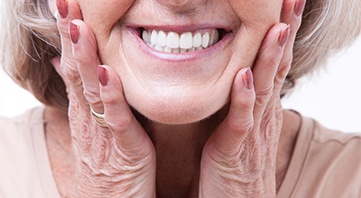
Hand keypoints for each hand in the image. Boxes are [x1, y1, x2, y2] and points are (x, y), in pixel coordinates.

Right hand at [53, 0, 155, 196]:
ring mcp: (102, 132)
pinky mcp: (123, 148)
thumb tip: (68, 67)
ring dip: (84, 58)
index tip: (65, 5)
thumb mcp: (93, 125)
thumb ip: (86, 96)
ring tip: (79, 26)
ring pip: (90, 90)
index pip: (73, 65)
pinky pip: (115, 120)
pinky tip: (107, 74)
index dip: (69, 35)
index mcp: (84, 109)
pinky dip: (111, 96)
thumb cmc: (106, 162)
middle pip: (75, 71)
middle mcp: (88, 117)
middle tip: (63, 2)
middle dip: (70, 36)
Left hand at [199, 0, 304, 196]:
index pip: (276, 61)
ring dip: (271, 57)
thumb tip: (242, 73)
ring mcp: (251, 130)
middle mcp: (262, 113)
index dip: (282, 31)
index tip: (286, 2)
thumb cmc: (236, 161)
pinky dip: (244, 98)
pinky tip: (245, 76)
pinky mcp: (235, 148)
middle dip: (284, 32)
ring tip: (277, 27)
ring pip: (264, 88)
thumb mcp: (242, 123)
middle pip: (277, 66)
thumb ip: (243, 98)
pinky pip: (240, 120)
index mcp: (262, 105)